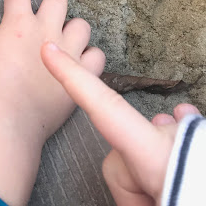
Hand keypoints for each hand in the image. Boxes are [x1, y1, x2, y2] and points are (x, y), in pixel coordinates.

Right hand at [0, 0, 104, 205]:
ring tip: (68, 29)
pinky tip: (82, 58)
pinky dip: (90, 55)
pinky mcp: (80, 75)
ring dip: (74, 26)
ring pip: (81, 25)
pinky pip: (96, 56)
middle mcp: (46, 31)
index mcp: (18, 24)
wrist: (6, 121)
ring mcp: (66, 52)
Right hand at [42, 43, 200, 204]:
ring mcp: (180, 135)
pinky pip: (168, 135)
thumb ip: (132, 187)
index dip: (74, 78)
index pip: (107, 110)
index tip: (48, 49)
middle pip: (119, 160)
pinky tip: (184, 142)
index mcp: (157, 154)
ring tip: (176, 194)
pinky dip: (169, 151)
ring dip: (152, 181)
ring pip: (138, 160)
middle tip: (160, 203)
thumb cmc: (194, 190)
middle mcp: (167, 138)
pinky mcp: (190, 135)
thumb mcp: (157, 199)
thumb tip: (125, 172)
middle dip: (131, 188)